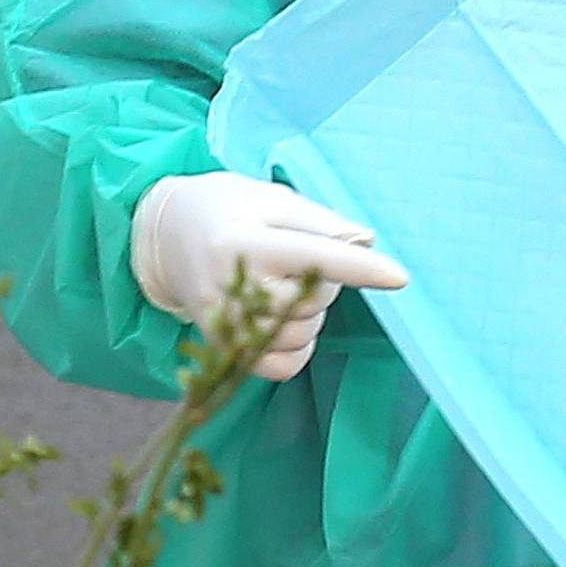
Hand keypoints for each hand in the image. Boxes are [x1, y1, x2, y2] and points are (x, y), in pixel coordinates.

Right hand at [130, 173, 408, 381]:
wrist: (166, 236)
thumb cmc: (230, 209)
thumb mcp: (272, 199)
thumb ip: (321, 221)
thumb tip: (366, 241)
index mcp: (247, 240)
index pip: (315, 256)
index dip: (360, 267)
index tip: (399, 277)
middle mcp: (232, 284)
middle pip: (315, 299)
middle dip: (321, 281)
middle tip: (291, 257)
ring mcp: (224, 323)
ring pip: (304, 333)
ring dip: (307, 313)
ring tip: (278, 283)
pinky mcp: (223, 349)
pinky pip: (284, 366)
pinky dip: (296, 346)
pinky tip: (280, 319)